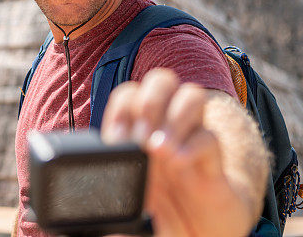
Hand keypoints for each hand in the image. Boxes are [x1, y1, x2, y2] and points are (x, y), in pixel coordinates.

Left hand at [100, 68, 255, 236]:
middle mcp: (168, 127)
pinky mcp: (214, 162)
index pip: (130, 95)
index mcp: (142, 130)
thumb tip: (87, 199)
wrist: (200, 234)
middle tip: (141, 138)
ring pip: (192, 95)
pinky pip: (210, 136)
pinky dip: (193, 145)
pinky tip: (179, 162)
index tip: (117, 141)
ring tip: (160, 150)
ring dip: (174, 117)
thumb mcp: (128, 198)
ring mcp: (193, 140)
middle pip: (162, 80)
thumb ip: (112, 188)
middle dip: (149, 101)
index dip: (121, 110)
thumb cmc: (161, 212)